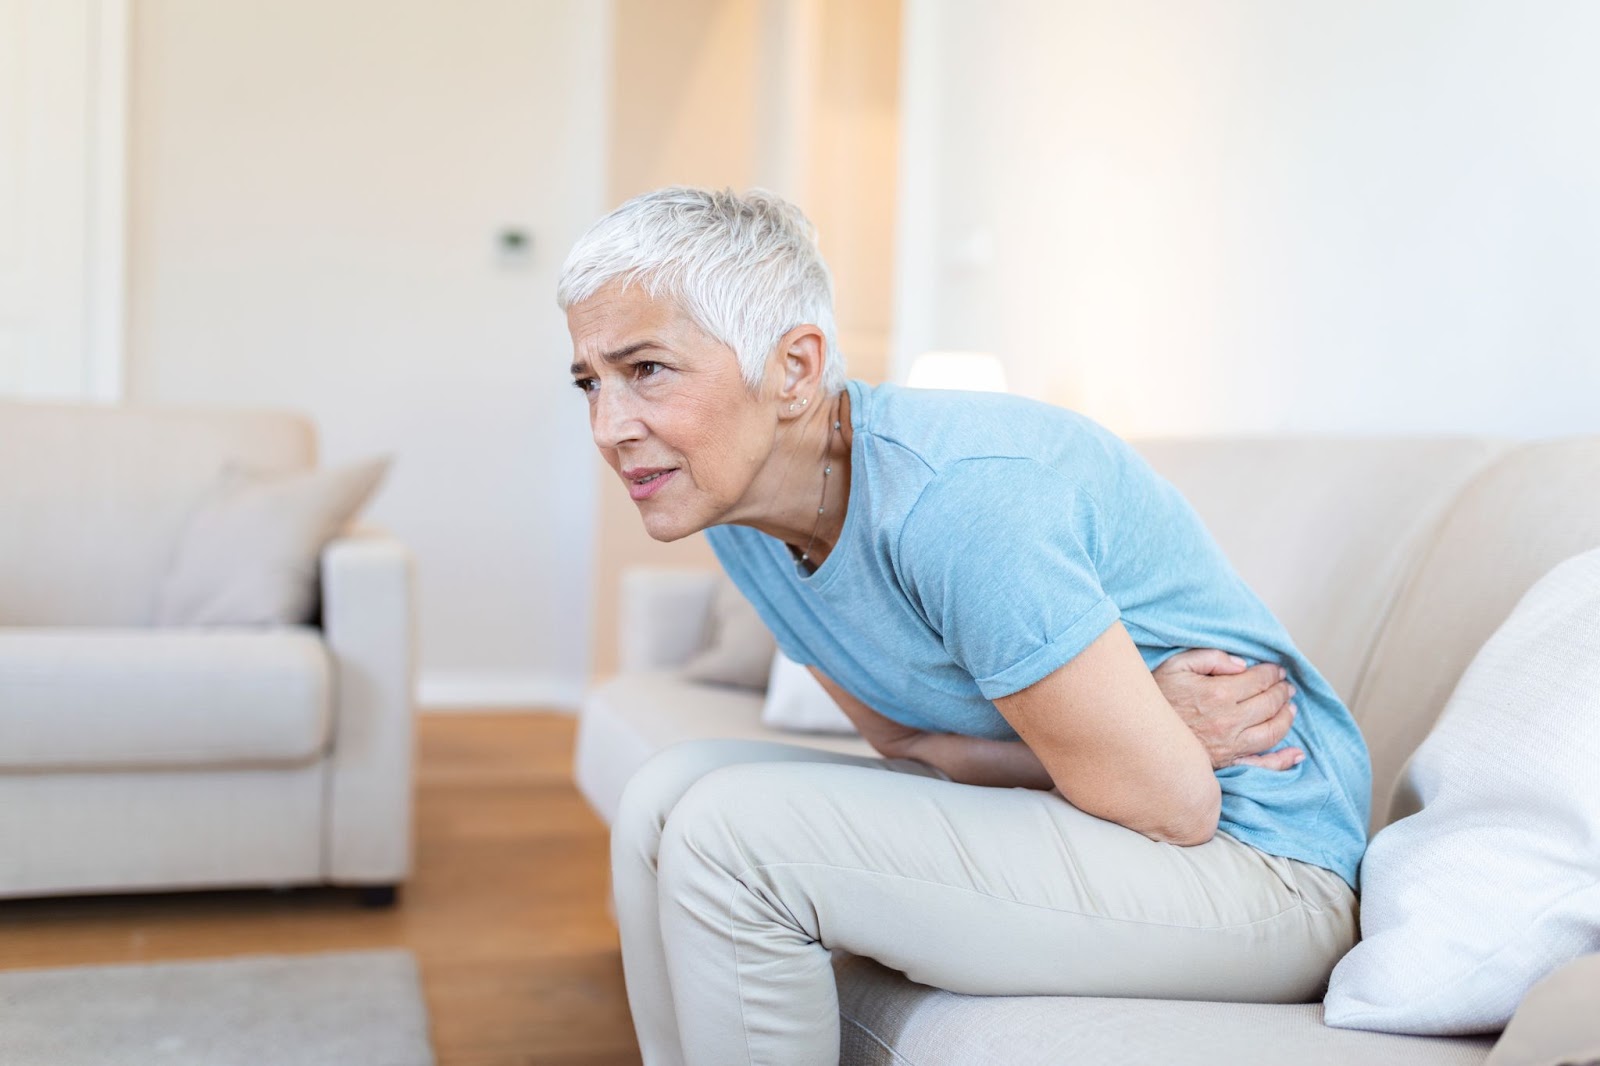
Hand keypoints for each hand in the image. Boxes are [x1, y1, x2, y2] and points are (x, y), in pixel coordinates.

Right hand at [1153, 650, 1303, 770]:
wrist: (1136, 734)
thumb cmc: (1155, 697)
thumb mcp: (1176, 665)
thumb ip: (1210, 658)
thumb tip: (1242, 665)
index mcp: (1219, 693)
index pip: (1259, 680)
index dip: (1272, 673)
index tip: (1276, 670)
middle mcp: (1230, 721)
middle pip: (1269, 704)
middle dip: (1282, 691)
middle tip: (1286, 686)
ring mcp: (1231, 745)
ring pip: (1272, 732)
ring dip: (1287, 717)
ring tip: (1290, 707)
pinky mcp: (1227, 764)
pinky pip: (1262, 765)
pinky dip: (1283, 761)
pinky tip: (1296, 754)